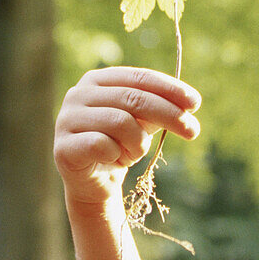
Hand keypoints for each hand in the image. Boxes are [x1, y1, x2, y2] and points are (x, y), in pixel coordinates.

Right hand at [54, 66, 200, 207]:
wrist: (95, 182)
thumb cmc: (120, 144)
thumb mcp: (142, 121)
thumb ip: (159, 107)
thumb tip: (190, 103)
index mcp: (97, 79)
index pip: (139, 77)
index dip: (169, 89)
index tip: (195, 103)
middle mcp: (77, 94)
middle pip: (133, 98)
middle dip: (169, 114)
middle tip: (193, 131)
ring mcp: (66, 120)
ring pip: (121, 122)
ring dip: (138, 142)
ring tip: (136, 152)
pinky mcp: (63, 148)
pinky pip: (103, 146)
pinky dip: (117, 154)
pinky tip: (113, 159)